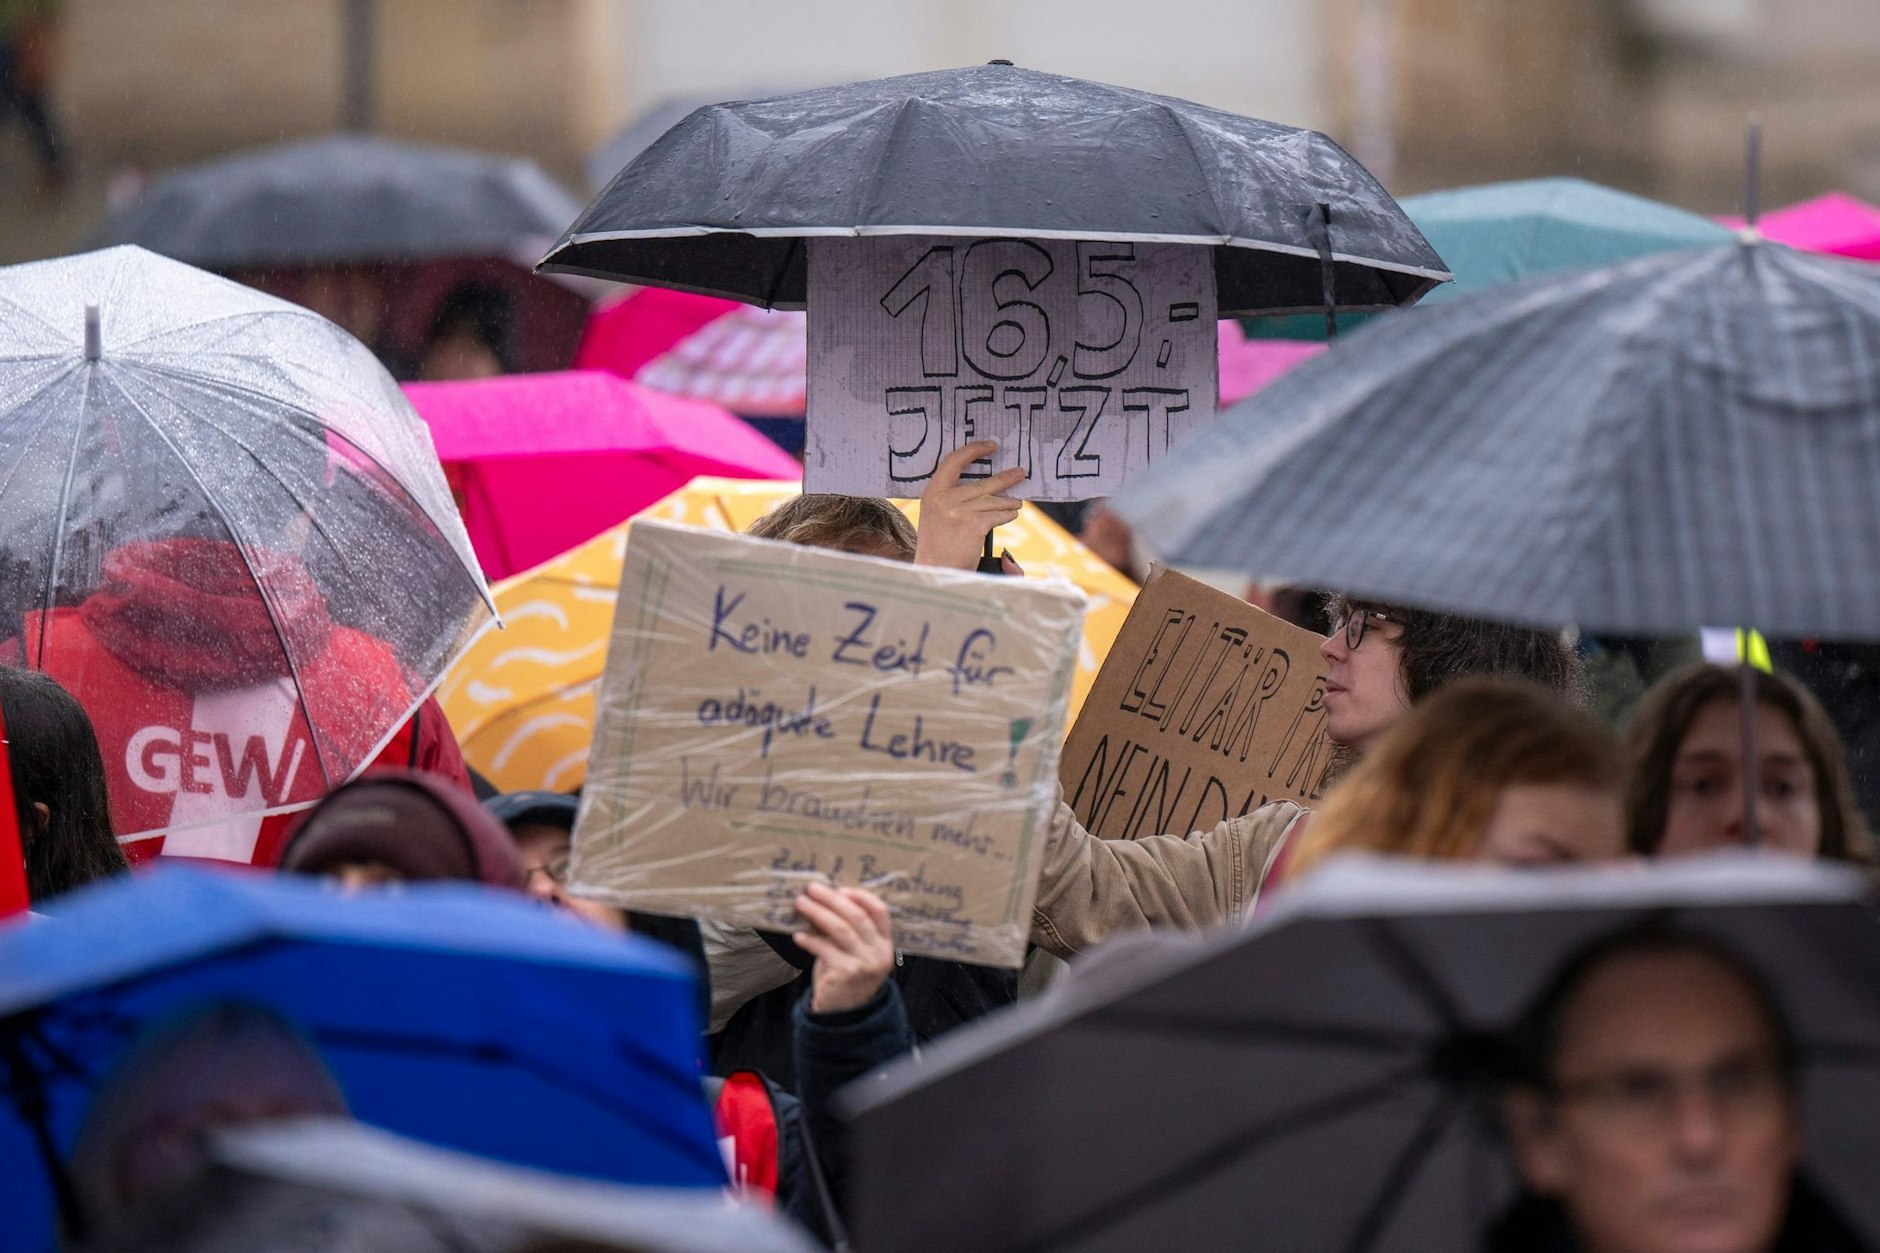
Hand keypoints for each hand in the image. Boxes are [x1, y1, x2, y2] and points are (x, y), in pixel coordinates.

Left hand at [793, 883, 895, 1014]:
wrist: (845, 1014)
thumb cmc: (847, 975)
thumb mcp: (856, 952)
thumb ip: (849, 930)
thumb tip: (824, 899)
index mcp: (885, 942)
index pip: (880, 911)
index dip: (860, 896)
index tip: (839, 888)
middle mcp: (879, 952)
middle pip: (857, 916)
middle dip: (832, 899)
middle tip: (812, 889)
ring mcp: (864, 964)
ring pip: (841, 929)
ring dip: (818, 913)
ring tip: (801, 904)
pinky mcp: (846, 974)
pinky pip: (825, 949)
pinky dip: (810, 940)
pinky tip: (798, 935)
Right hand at [914, 440, 1025, 569]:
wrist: (935, 571)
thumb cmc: (938, 546)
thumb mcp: (936, 515)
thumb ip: (952, 498)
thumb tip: (984, 486)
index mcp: (932, 492)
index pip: (953, 461)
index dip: (973, 450)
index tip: (990, 446)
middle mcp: (944, 499)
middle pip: (983, 483)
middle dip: (1005, 478)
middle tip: (1020, 473)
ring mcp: (958, 511)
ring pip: (993, 500)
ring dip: (1009, 502)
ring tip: (1017, 503)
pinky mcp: (973, 524)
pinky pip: (998, 515)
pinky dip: (1007, 515)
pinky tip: (1011, 514)